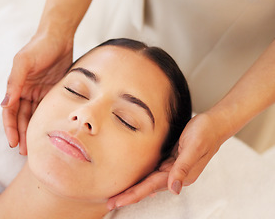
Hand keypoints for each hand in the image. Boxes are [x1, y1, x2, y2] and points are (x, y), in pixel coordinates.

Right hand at [1, 32, 72, 154]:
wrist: (59, 36)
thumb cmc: (38, 47)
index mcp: (16, 87)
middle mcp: (26, 92)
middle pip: (21, 118)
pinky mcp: (53, 92)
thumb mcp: (23, 62)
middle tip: (25, 153)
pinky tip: (50, 134)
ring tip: (36, 148)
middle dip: (21, 135)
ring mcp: (39, 93)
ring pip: (34, 118)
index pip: (10, 112)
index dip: (10, 128)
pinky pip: (48, 111)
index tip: (12, 143)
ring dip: (33, 132)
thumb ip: (14, 83)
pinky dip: (47, 122)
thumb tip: (4, 105)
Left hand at [107, 112, 226, 209]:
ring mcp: (172, 168)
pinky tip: (135, 183)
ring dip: (133, 189)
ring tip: (117, 196)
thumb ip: (183, 167)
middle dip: (128, 196)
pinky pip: (153, 172)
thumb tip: (174, 189)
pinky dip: (142, 179)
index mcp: (179, 174)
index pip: (150, 187)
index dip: (133, 195)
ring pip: (148, 181)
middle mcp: (175, 174)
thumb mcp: (194, 147)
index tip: (117, 201)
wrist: (215, 123)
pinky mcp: (171, 160)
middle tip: (109, 203)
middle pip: (146, 188)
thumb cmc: (205, 132)